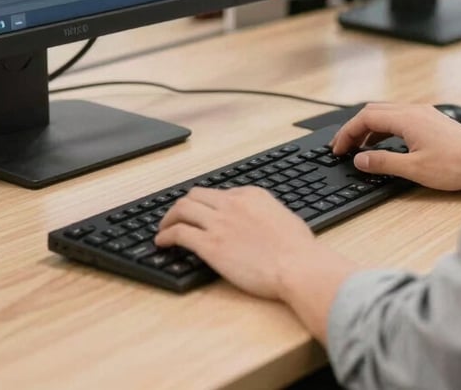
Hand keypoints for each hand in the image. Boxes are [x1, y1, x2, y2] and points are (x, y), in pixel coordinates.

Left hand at [155, 186, 332, 298]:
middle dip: (182, 205)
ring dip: (168, 218)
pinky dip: (166, 235)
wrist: (297, 266)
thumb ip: (265, 213)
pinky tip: (162, 242)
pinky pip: (179, 233)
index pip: (219, 193)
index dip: (205, 204)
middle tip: (176, 217)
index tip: (200, 214)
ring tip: (163, 229)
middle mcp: (232, 203)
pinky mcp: (210, 244)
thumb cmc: (298, 249)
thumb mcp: (283, 217)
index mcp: (251, 194)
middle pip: (195, 195)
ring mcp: (219, 222)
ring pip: (182, 209)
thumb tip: (259, 220)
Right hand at [330, 102, 460, 189]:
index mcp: (407, 118)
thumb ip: (383, 162)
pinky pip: (399, 118)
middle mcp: (414, 110)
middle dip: (354, 128)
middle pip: (373, 111)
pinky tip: (384, 144)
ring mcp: (424, 113)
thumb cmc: (457, 166)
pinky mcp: (431, 120)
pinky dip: (384, 128)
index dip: (347, 133)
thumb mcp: (414, 169)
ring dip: (369, 128)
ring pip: (387, 113)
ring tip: (360, 148)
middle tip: (343, 147)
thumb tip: (359, 159)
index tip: (337, 148)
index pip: (366, 118)